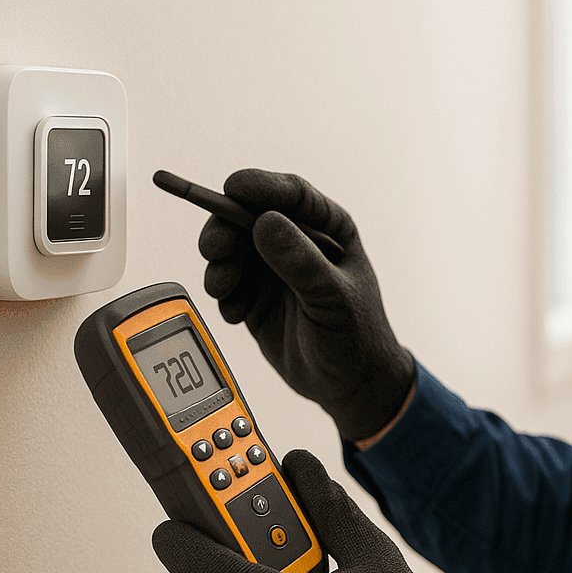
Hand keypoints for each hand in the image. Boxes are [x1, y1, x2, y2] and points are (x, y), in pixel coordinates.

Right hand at [199, 169, 414, 441]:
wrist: (349, 386)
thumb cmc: (356, 337)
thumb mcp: (331, 298)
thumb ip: (300, 261)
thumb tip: (265, 222)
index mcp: (329, 230)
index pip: (291, 194)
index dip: (259, 186)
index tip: (231, 188)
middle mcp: (298, 242)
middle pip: (247, 217)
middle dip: (224, 231)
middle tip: (214, 251)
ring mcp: (273, 268)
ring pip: (230, 249)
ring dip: (219, 267)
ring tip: (225, 292)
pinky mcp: (254, 295)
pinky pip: (226, 283)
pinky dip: (223, 296)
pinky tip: (238, 315)